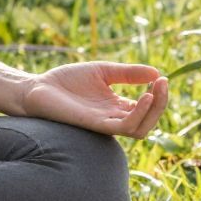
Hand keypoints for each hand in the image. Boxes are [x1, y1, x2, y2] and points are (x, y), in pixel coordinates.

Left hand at [18, 61, 168, 139]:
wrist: (37, 88)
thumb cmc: (67, 81)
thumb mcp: (103, 71)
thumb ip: (128, 73)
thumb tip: (156, 72)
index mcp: (117, 107)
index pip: (147, 108)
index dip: (158, 95)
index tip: (161, 77)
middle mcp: (114, 118)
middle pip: (148, 121)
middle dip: (160, 104)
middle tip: (163, 83)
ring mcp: (105, 123)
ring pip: (140, 129)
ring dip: (152, 111)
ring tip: (154, 91)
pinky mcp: (95, 125)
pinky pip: (123, 126)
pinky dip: (137, 114)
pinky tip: (142, 97)